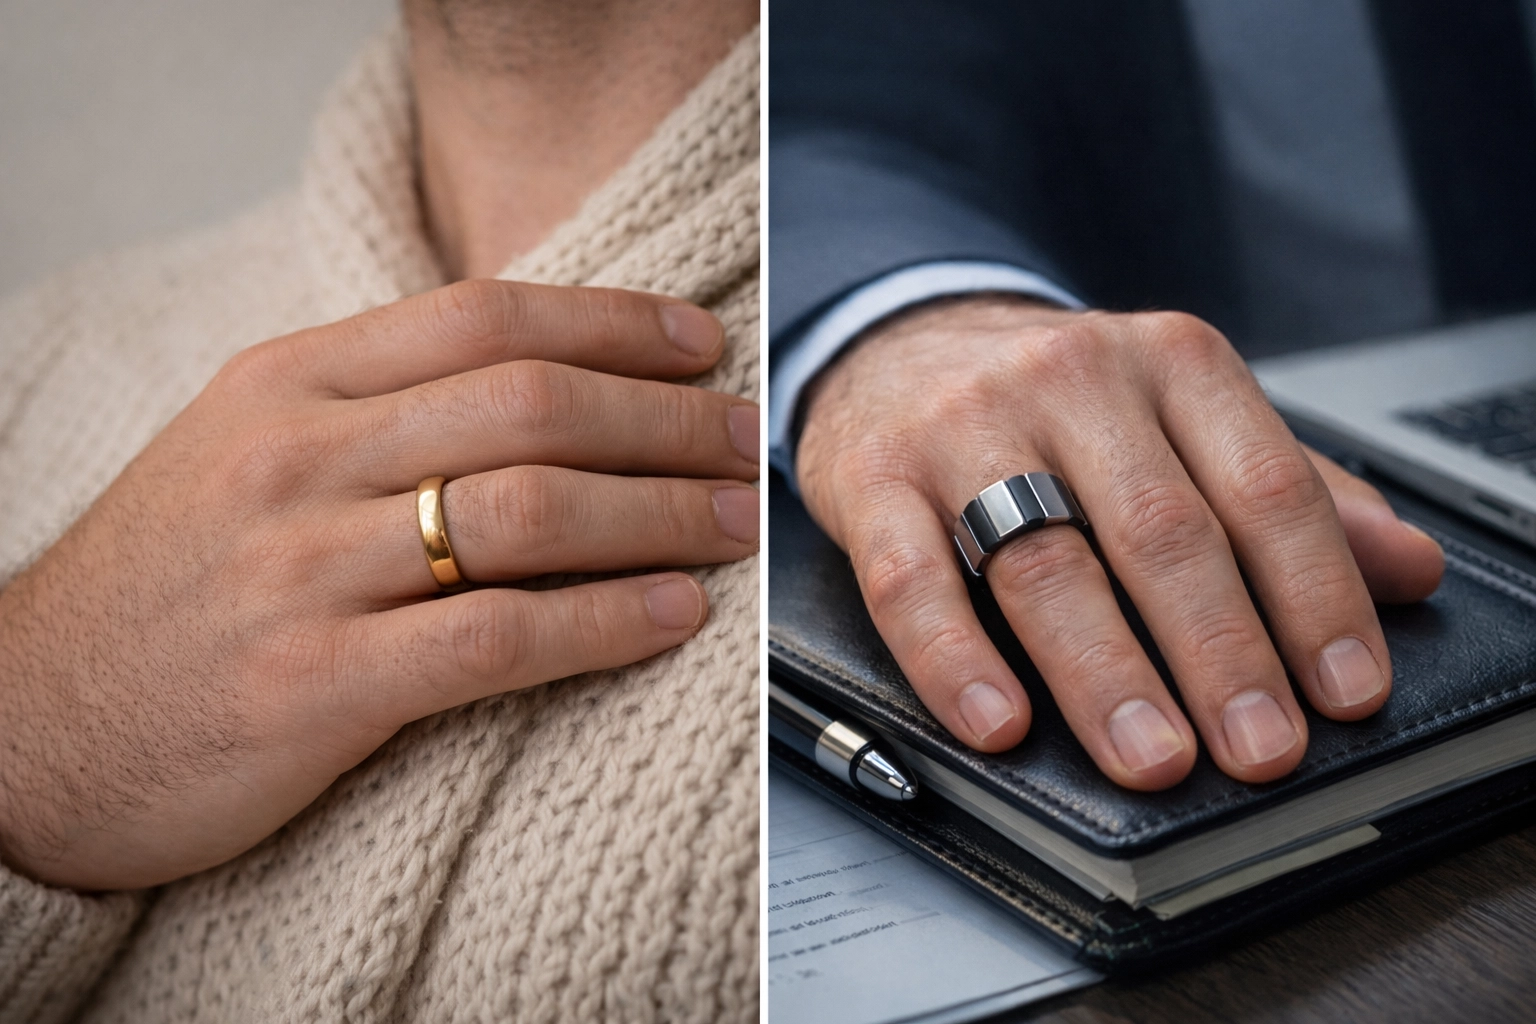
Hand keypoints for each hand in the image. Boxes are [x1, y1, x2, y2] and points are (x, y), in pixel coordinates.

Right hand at [0, 280, 758, 888]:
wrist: (26, 725)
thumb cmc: (164, 587)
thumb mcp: (244, 452)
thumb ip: (374, 410)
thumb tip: (537, 386)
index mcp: (286, 383)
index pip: (485, 316)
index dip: (614, 324)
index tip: (701, 347)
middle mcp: (298, 458)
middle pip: (531, 404)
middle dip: (666, 419)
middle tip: (746, 442)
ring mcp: (302, 568)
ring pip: (530, 510)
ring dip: (659, 512)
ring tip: (733, 525)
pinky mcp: (314, 683)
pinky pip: (498, 636)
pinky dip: (606, 620)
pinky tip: (675, 615)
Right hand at [797, 296, 1441, 790]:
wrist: (901, 345)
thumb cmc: (1054, 401)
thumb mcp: (1182, 417)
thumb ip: (1287, 488)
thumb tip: (1408, 569)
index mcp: (1169, 364)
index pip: (1263, 485)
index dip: (1313, 596)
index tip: (1344, 692)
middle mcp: (1071, 381)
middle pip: (1160, 530)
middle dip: (1220, 652)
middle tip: (1258, 746)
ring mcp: (965, 428)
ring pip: (1044, 560)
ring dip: (1106, 673)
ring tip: (1151, 755)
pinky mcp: (874, 477)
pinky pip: (911, 579)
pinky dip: (955, 659)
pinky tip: (996, 720)